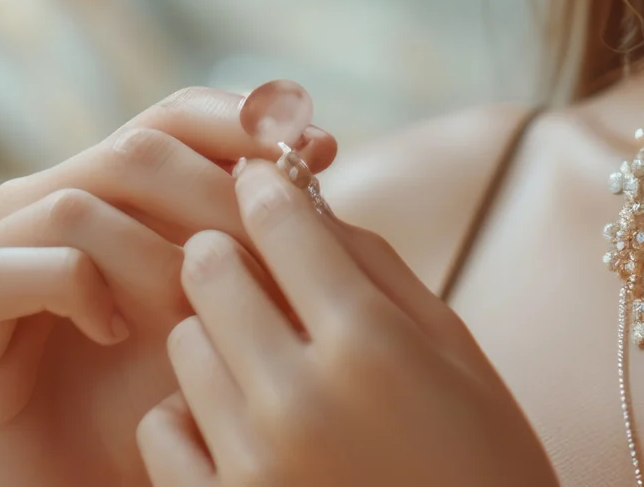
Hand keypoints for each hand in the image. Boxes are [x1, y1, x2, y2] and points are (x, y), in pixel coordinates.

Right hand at [0, 90, 340, 486]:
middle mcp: (41, 210)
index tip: (317, 152)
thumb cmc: (184, 408)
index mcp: (105, 190)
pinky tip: (119, 331)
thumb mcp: (236, 305)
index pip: (172, 117)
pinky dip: (70, 288)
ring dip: (152, 254)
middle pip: (130, 150)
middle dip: (214, 194)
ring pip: (73, 205)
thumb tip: (317, 139)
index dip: (241, 124)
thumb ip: (262, 226)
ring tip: (200, 312)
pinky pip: (1, 270)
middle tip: (268, 251)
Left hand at [136, 161, 558, 486]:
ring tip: (263, 363)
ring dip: (214, 338)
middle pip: (209, 271)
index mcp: (372, 345)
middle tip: (254, 270)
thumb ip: (378, 269)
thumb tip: (307, 196)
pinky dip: (190, 418)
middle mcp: (302, 397)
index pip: (278, 220)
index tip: (262, 184)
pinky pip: (162, 428)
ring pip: (182, 344)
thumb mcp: (455, 355)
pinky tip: (238, 427)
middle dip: (229, 256)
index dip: (265, 188)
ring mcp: (253, 463)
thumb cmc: (481, 462)